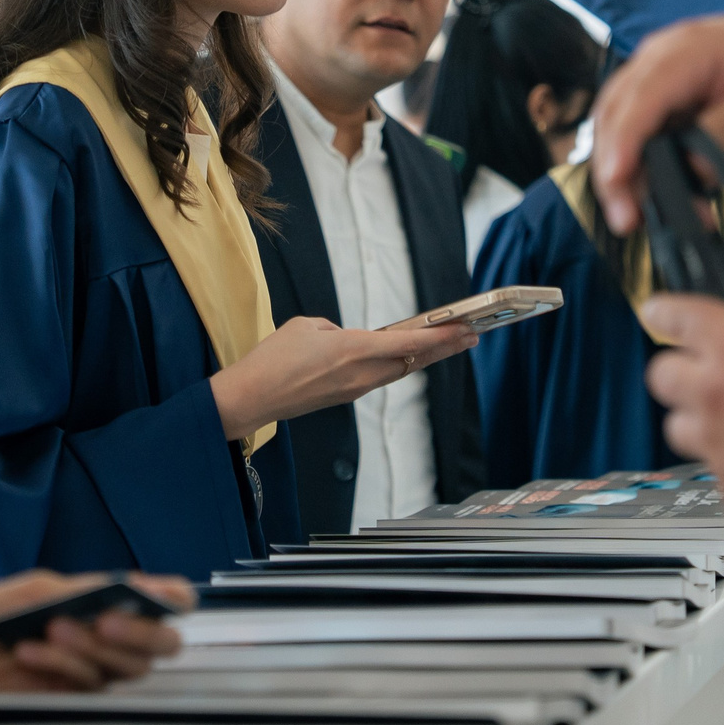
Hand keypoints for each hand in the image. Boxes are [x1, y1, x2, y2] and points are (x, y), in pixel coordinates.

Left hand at [0, 562, 194, 700]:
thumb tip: (134, 589)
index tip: (158, 599)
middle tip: (105, 621)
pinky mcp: (73, 699)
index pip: (170, 603)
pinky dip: (62, 664)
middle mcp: (113, 640)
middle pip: (163, 646)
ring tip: (53, 628)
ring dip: (92, 647)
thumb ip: (88, 592)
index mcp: (112, 604)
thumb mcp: (40, 592)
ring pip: (128, 668)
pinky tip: (31, 650)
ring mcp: (95, 671)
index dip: (173, 602)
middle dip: (138, 633)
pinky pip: (89, 686)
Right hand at [209, 316, 477, 437]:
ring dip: (424, 357)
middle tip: (472, 335)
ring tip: (449, 344)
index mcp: (354, 350)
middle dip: (445, 347)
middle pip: (413, 360)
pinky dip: (399, 365)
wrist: (251, 398)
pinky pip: (380, 378)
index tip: (465, 328)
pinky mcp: (344, 397)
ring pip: (399, 370)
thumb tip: (349, 340)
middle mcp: (361, 373)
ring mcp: (354, 389)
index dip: (441, 335)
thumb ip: (336, 330)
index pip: (409, 341)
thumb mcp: (308, 327)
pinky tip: (408, 357)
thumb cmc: (273, 358)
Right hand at [589, 12, 723, 235]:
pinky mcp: (654, 99)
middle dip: (613, 170)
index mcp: (685, 50)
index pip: (641, 96)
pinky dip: (640, 171)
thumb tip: (691, 170)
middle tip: (628, 222)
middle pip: (614, 114)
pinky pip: (633, 135)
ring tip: (648, 222)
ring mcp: (650, 77)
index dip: (625, 139)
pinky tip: (662, 203)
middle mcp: (655, 58)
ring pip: (615, 129)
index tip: (617, 179)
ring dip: (624, 177)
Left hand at [640, 290, 723, 525]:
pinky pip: (720, 471)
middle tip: (702, 375)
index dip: (664, 312)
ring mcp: (722, 446)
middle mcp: (717, 394)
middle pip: (662, 377)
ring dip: (702, 422)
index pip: (679, 317)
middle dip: (678, 371)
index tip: (657, 314)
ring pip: (680, 430)